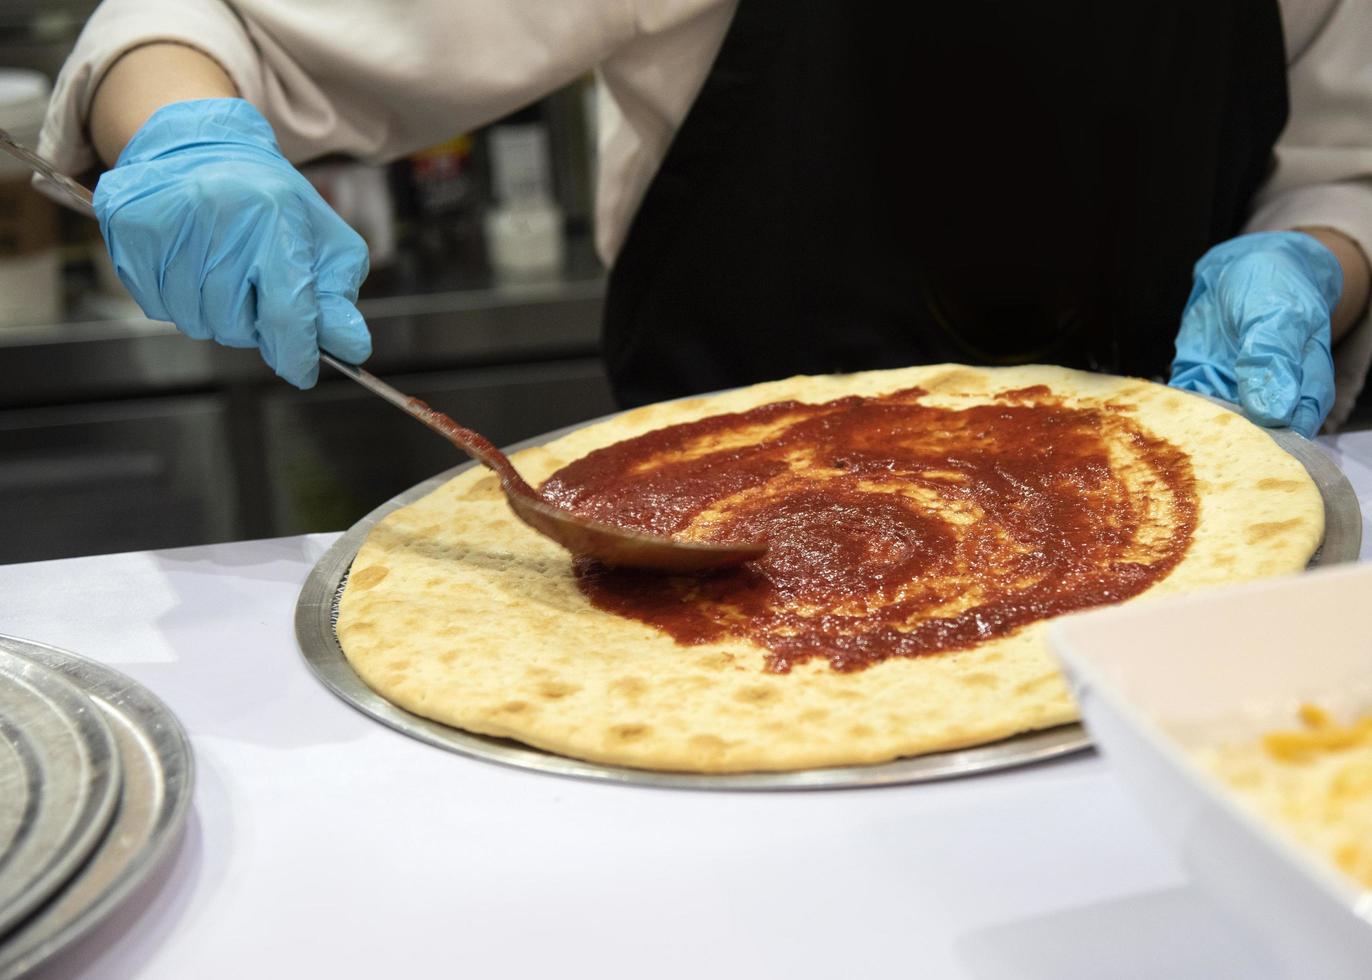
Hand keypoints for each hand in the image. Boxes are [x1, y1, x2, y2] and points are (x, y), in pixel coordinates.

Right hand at [94, 98, 370, 387]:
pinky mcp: (129, 230)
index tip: (302, 371)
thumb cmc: (272, 202)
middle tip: (255, 289)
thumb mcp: (324, 241)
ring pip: (196, 321)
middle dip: (254, 324)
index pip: (287, 312)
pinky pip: (159, 306)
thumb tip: (352, 347)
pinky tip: (191, 266)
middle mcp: (219, 215)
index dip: (296, 354)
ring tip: (223, 272)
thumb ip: (339, 297)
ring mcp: (168, 222)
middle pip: (238, 325)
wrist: (202, 147)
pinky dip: (180, 301)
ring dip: (216, 315)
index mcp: (276, 217)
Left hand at [1169, 231, 1340, 437]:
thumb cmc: (1274, 286)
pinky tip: (1156, 420)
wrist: (1241, 265)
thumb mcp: (1277, 314)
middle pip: (1253, 436)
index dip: (1273, 445)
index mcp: (1303, 384)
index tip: (1248, 451)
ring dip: (1196, 433)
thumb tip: (1273, 412)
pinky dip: (1173, 411)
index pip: (1295, 427)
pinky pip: (1185, 404)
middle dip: (1229, 447)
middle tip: (1204, 455)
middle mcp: (1270, 397)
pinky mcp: (1199, 380)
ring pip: (1216, 424)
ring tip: (1175, 445)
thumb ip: (1272, 358)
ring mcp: (1232, 390)